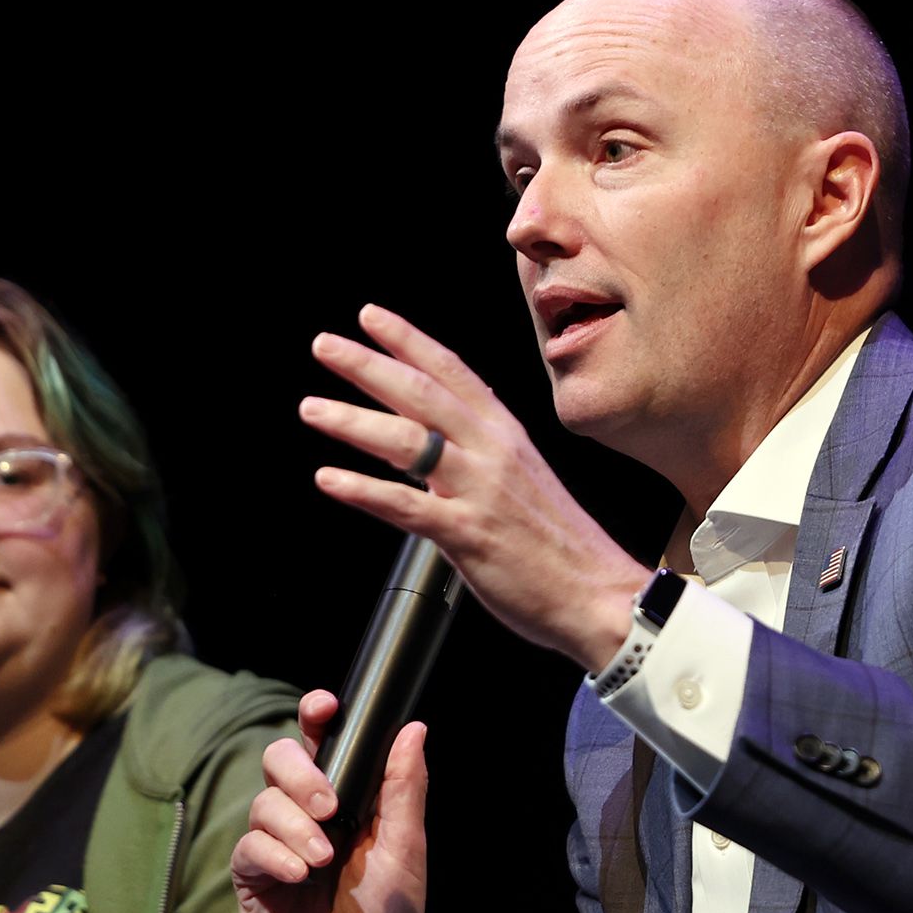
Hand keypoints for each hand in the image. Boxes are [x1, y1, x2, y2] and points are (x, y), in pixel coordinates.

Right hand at [233, 692, 429, 912]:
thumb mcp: (406, 849)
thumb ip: (403, 789)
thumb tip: (413, 728)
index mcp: (346, 801)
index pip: (323, 744)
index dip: (317, 717)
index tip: (324, 706)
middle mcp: (305, 815)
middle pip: (279, 760)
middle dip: (300, 773)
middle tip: (330, 807)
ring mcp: (276, 846)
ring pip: (263, 802)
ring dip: (294, 825)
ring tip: (322, 861)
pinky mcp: (252, 880)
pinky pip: (249, 847)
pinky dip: (274, 854)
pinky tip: (300, 876)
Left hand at [303, 305, 647, 670]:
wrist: (600, 595)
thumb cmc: (561, 547)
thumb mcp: (525, 480)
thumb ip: (482, 455)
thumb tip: (436, 441)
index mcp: (507, 436)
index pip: (453, 372)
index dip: (408, 340)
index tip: (370, 317)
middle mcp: (493, 453)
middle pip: (422, 393)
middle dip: (367, 364)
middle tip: (325, 345)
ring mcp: (480, 492)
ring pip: (407, 441)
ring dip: (353, 420)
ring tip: (312, 408)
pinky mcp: (467, 536)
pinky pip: (405, 505)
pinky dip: (362, 489)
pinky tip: (328, 478)